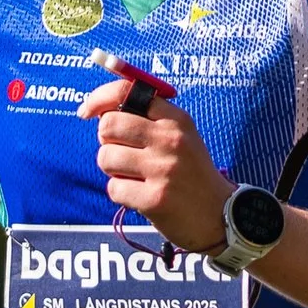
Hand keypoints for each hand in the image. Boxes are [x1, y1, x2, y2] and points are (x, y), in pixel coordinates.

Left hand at [79, 78, 229, 255]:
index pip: (127, 92)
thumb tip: (102, 111)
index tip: (87, 111)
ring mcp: (162, 170)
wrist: (220, 215)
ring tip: (135, 177)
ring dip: (113, 170)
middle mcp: (169, 140)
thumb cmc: (192, 174)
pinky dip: (121, 194)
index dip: (99, 99)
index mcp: (176, 120)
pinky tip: (141, 196)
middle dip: (106, 141)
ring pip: (105, 158)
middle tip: (122, 154)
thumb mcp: (181, 137)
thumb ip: (148, 120)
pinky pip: (114, 188)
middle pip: (108, 125)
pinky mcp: (154, 199)